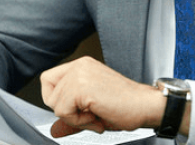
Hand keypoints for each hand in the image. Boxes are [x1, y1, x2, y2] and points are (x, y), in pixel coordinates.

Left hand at [40, 56, 168, 135]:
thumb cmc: (126, 106)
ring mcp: (80, 73)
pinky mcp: (82, 87)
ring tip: (96, 115)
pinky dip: (79, 121)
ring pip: (55, 105)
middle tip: (89, 114)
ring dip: (75, 118)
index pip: (48, 80)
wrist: (145, 106)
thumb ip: (71, 119)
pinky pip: (63, 111)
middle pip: (48, 93)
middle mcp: (80, 65)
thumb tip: (54, 130)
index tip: (78, 108)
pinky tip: (97, 117)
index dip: (58, 100)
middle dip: (66, 111)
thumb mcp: (92, 111)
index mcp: (82, 66)